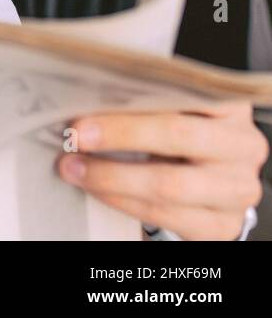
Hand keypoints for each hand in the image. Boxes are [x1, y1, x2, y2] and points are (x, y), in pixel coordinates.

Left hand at [57, 100, 267, 239]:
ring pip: (170, 185)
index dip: (133, 100)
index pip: (181, 93)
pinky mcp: (223, 224)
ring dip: (112, 177)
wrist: (214, 176)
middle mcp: (243, 146)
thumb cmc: (182, 130)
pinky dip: (123, 202)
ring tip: (74, 169)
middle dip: (119, 136)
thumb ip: (141, 98)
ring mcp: (238, 189)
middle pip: (178, 135)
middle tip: (75, 138)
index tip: (85, 109)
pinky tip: (97, 190)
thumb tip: (81, 93)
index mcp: (229, 105)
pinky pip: (167, 216)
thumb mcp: (172, 107)